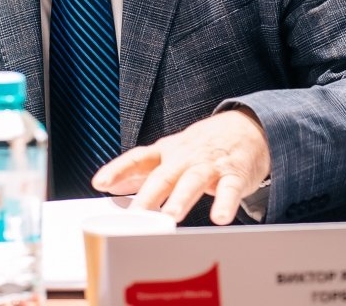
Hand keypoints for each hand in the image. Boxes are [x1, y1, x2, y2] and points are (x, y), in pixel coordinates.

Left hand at [92, 109, 269, 224]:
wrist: (246, 128)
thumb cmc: (201, 147)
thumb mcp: (169, 153)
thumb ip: (141, 171)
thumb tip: (109, 184)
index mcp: (167, 152)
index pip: (138, 159)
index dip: (118, 170)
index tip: (99, 183)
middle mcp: (185, 157)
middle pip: (164, 175)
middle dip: (149, 195)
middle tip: (136, 215)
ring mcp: (210, 165)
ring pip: (193, 181)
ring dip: (182, 198)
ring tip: (172, 216)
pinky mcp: (234, 175)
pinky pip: (230, 189)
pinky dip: (225, 203)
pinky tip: (220, 217)